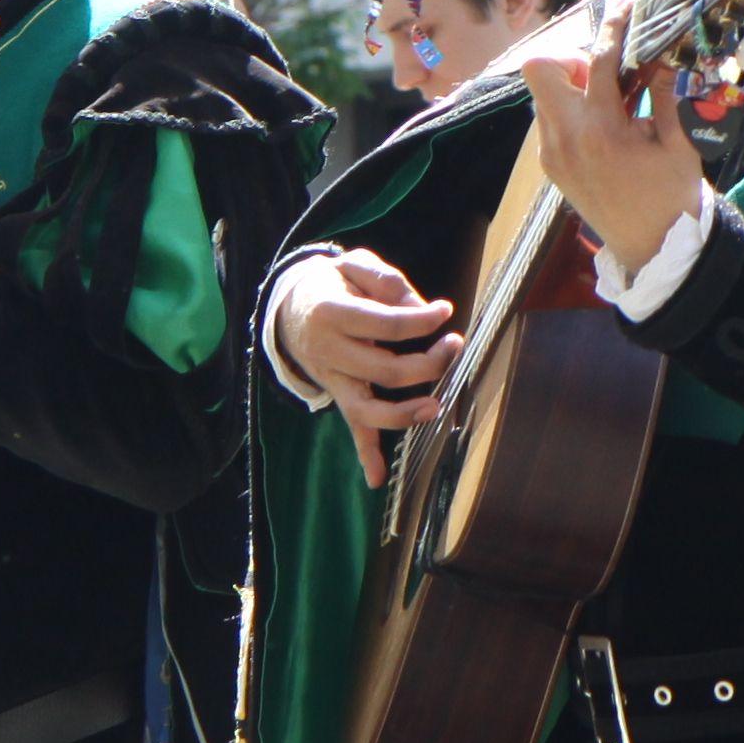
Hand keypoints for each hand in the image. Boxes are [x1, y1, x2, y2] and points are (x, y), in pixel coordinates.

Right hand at [270, 246, 458, 484]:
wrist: (290, 307)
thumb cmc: (331, 283)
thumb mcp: (353, 265)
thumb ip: (386, 281)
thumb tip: (420, 307)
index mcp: (332, 314)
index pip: (386, 325)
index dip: (421, 321)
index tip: (445, 312)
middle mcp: (329, 353)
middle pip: (385, 370)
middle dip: (428, 363)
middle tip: (453, 346)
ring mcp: (332, 380)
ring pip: (368, 409)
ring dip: (404, 414)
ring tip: (435, 407)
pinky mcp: (338, 395)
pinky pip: (352, 428)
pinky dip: (364, 455)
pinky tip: (378, 478)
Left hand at [519, 29, 711, 280]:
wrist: (653, 248)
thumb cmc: (672, 195)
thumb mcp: (680, 141)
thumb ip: (668, 93)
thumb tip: (664, 52)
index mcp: (601, 132)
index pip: (596, 62)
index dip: (611, 28)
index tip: (622, 10)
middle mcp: (565, 140)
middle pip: (539, 69)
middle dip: (570, 59)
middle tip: (604, 72)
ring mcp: (552, 155)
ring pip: (541, 95)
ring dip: (569, 85)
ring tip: (608, 99)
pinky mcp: (550, 166)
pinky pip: (547, 120)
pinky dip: (568, 110)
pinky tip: (601, 124)